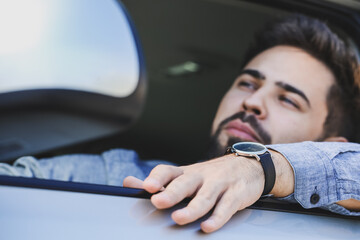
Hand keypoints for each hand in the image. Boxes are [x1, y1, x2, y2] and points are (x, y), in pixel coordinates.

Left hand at [124, 154, 267, 232]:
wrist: (247, 166)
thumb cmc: (210, 176)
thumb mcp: (185, 176)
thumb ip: (158, 182)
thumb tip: (128, 182)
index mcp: (186, 172)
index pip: (169, 170)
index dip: (157, 177)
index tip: (146, 186)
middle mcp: (201, 176)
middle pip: (185, 183)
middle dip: (171, 192)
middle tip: (158, 201)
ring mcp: (220, 184)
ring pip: (205, 197)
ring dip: (192, 208)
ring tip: (179, 218)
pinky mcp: (236, 194)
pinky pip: (226, 206)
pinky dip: (217, 217)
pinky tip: (207, 226)